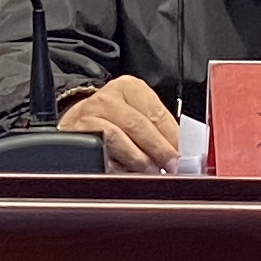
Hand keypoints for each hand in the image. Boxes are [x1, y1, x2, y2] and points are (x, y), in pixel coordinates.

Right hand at [60, 75, 187, 171]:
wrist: (76, 123)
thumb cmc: (114, 122)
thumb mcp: (137, 116)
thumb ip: (159, 130)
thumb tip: (180, 152)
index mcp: (129, 88)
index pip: (157, 114)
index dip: (173, 138)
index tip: (184, 156)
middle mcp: (108, 97)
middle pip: (139, 125)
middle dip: (158, 150)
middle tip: (170, 167)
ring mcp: (90, 114)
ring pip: (118, 138)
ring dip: (138, 160)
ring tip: (149, 172)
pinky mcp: (77, 134)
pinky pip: (100, 153)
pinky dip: (116, 166)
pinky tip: (126, 172)